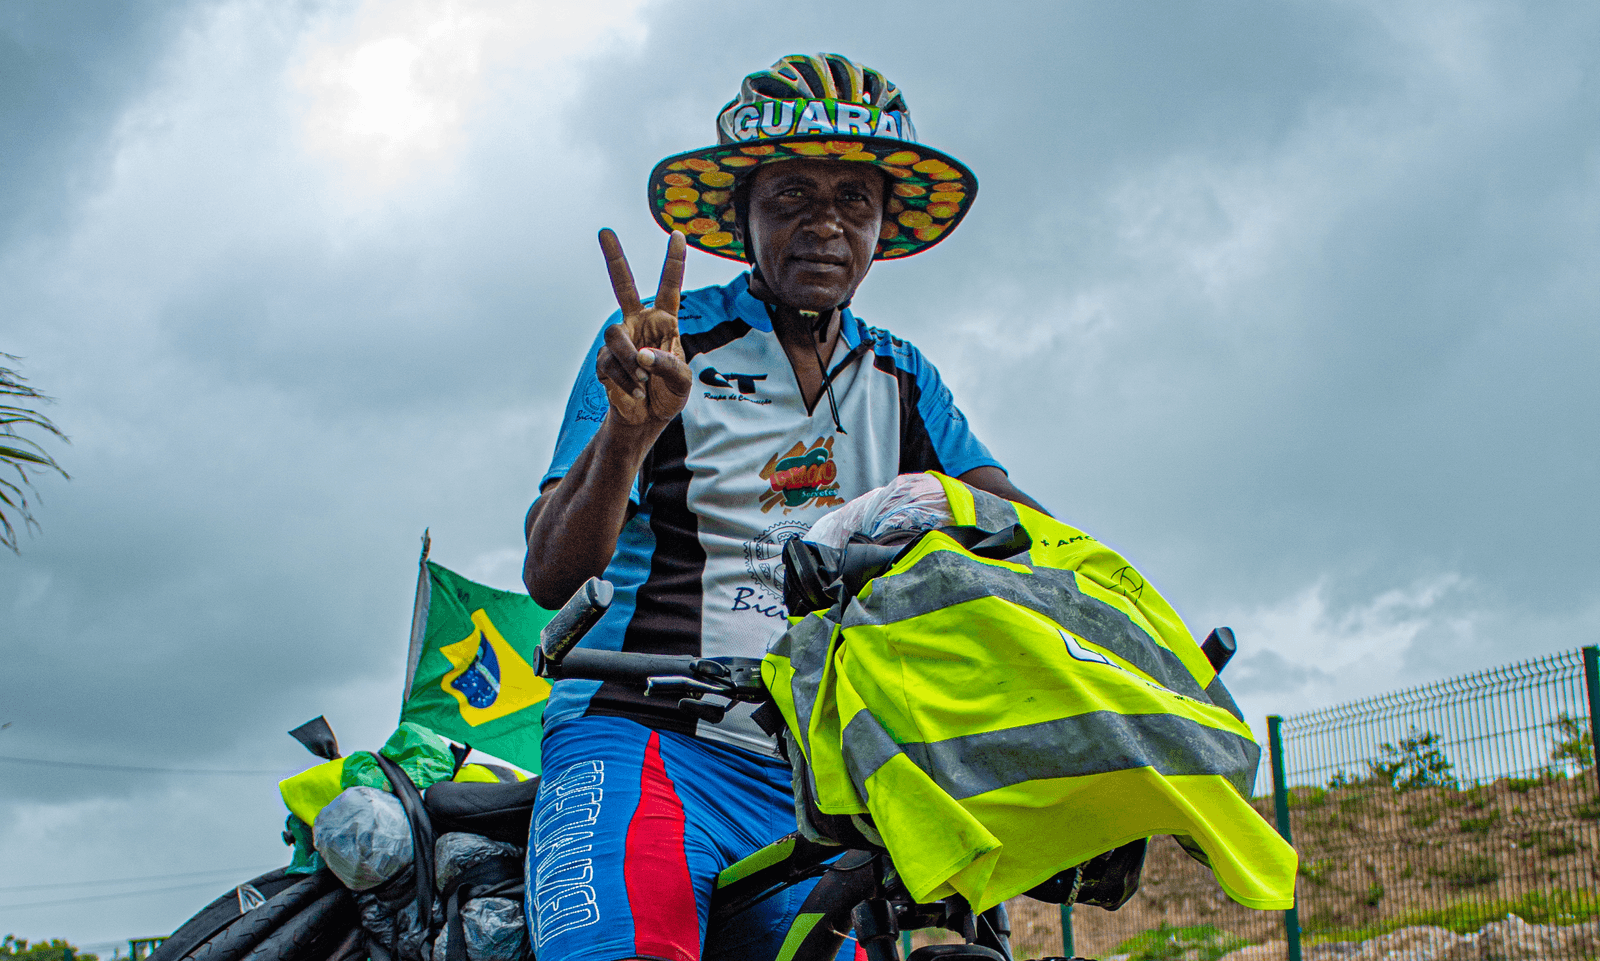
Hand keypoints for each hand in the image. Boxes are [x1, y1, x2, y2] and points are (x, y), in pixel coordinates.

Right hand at [595, 228, 691, 427]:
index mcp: (664, 322)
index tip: (678, 234)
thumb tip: (642, 356)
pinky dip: (626, 382)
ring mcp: (619, 341)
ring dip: (630, 360)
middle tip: (604, 231)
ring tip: (644, 380)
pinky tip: (636, 394)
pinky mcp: (604, 360)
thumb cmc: (669, 396)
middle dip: (614, 258)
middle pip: (623, 285)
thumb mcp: (682, 381)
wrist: (646, 420)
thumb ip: (668, 364)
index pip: (670, 287)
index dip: (674, 262)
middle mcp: (639, 324)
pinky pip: (609, 363)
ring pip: (614, 334)